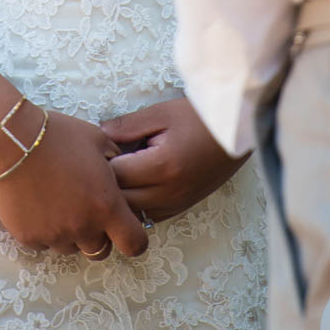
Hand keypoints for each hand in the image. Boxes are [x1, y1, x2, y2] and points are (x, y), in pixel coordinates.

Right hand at [0, 105, 148, 259]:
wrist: (10, 140)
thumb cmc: (57, 134)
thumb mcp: (96, 139)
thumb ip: (115, 160)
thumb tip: (119, 170)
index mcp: (106, 205)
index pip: (134, 244)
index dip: (133, 238)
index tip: (124, 227)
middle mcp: (83, 227)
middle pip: (101, 250)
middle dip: (98, 235)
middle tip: (86, 210)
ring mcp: (54, 235)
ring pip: (72, 248)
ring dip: (71, 233)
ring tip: (58, 203)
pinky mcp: (28, 238)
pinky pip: (44, 244)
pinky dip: (45, 231)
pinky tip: (37, 204)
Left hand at [100, 96, 246, 224]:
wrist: (235, 132)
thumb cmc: (199, 118)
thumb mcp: (161, 113)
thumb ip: (128, 126)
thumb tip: (99, 135)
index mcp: (162, 167)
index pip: (116, 176)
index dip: (99, 164)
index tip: (93, 150)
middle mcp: (169, 192)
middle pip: (121, 201)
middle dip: (106, 184)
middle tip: (97, 164)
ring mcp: (177, 203)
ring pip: (134, 214)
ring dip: (120, 198)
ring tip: (115, 173)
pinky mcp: (182, 207)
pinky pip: (149, 216)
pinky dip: (137, 203)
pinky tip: (134, 183)